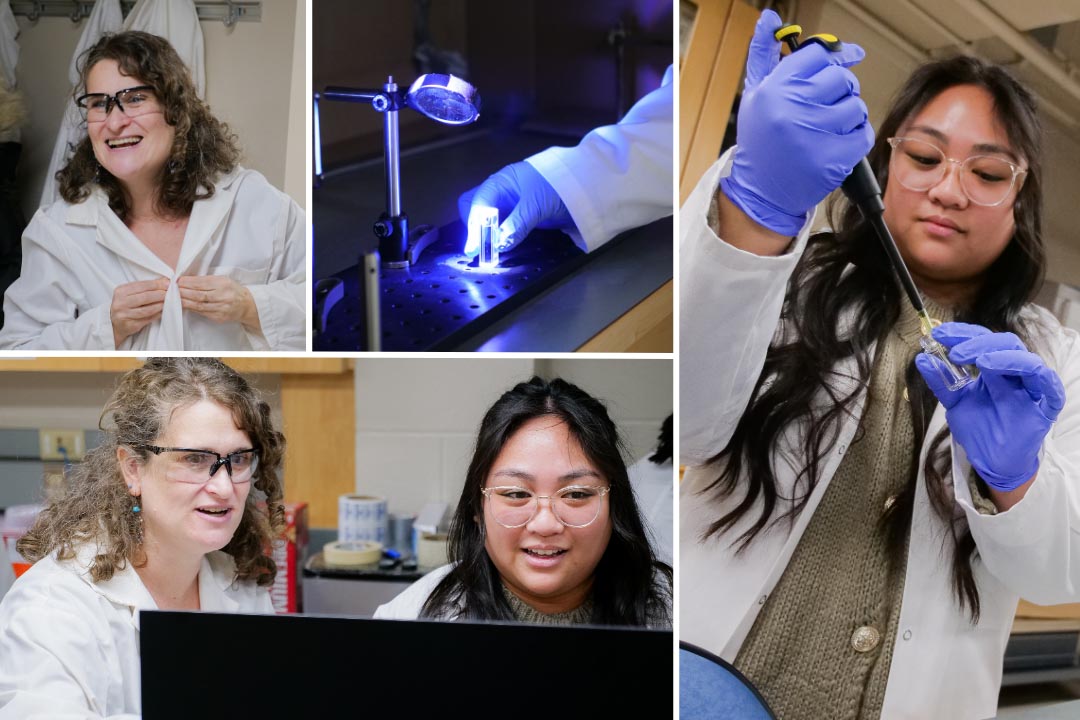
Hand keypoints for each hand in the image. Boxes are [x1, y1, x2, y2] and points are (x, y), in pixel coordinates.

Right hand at [111, 278, 168, 347]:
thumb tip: (165, 280)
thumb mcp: (131, 294)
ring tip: (170, 302)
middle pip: (145, 297)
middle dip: (161, 294)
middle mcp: (120, 303)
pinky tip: (164, 311)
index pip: (141, 285)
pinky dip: (158, 314)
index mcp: (120, 291)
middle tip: (171, 293)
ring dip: (161, 305)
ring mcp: (124, 315)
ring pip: (147, 309)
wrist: (115, 324)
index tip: (168, 284)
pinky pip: (148, 319)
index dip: (156, 284)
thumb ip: (146, 287)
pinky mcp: (130, 325)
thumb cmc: (126, 305)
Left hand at [177, 275, 258, 328]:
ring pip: (198, 305)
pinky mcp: (219, 317)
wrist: (247, 305)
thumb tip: (187, 280)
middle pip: (199, 294)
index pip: (202, 283)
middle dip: (183, 292)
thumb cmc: (233, 290)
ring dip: (184, 301)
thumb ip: (207, 280)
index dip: (188, 282)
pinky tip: (183, 305)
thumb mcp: (223, 280)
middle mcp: (223, 296)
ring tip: (173, 297)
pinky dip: (191, 308)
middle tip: (170, 289)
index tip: (177, 281)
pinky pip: (202, 313)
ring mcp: (221, 308)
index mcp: (224, 284)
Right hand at [458, 161, 572, 255]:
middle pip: (476, 208)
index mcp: (501, 182)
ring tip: (488, 253)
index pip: (478, 203)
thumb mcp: (536, 205)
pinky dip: (499, 237)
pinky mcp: (521, 216)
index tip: (475, 247)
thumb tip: (499, 244)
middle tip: (480, 249)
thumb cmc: (559, 185)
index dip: (475, 225)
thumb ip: (517, 224)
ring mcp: (511, 204)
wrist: (587, 185)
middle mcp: (502, 192)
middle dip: (475, 228)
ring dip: (486, 235)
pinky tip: (500, 248)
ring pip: (488, 220)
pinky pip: (503, 227)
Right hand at [719, 9, 873, 236]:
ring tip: (828, 127)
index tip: (841, 64)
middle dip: (840, 90)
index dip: (834, 58)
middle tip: (826, 105)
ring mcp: (815, 134)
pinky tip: (836, 143)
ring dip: (848, 115)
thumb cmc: (760, 141)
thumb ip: (764, 54)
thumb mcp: (756, 95)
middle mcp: (793, 108)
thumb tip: (769, 18)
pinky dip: (855, 138)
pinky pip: (862, 133)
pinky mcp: (833, 159)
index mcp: (775, 89)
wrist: (761, 192)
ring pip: (856, 106)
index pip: (819, 55)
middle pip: (842, 78)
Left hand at [915, 322, 1065, 491]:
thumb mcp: (955, 403)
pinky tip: (1018, 371)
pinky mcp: (1045, 407)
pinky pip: (1050, 386)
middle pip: (1005, 344)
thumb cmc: (979, 429)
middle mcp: (1013, 374)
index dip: (962, 334)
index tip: (938, 334)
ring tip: (981, 361)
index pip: (982, 341)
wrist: (992, 462)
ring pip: (1028, 361)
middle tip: (956, 352)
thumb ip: (941, 382)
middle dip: (979, 343)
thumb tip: (922, 358)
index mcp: (994, 369)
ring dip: (1004, 356)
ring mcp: (1031, 389)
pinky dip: (1038, 374)